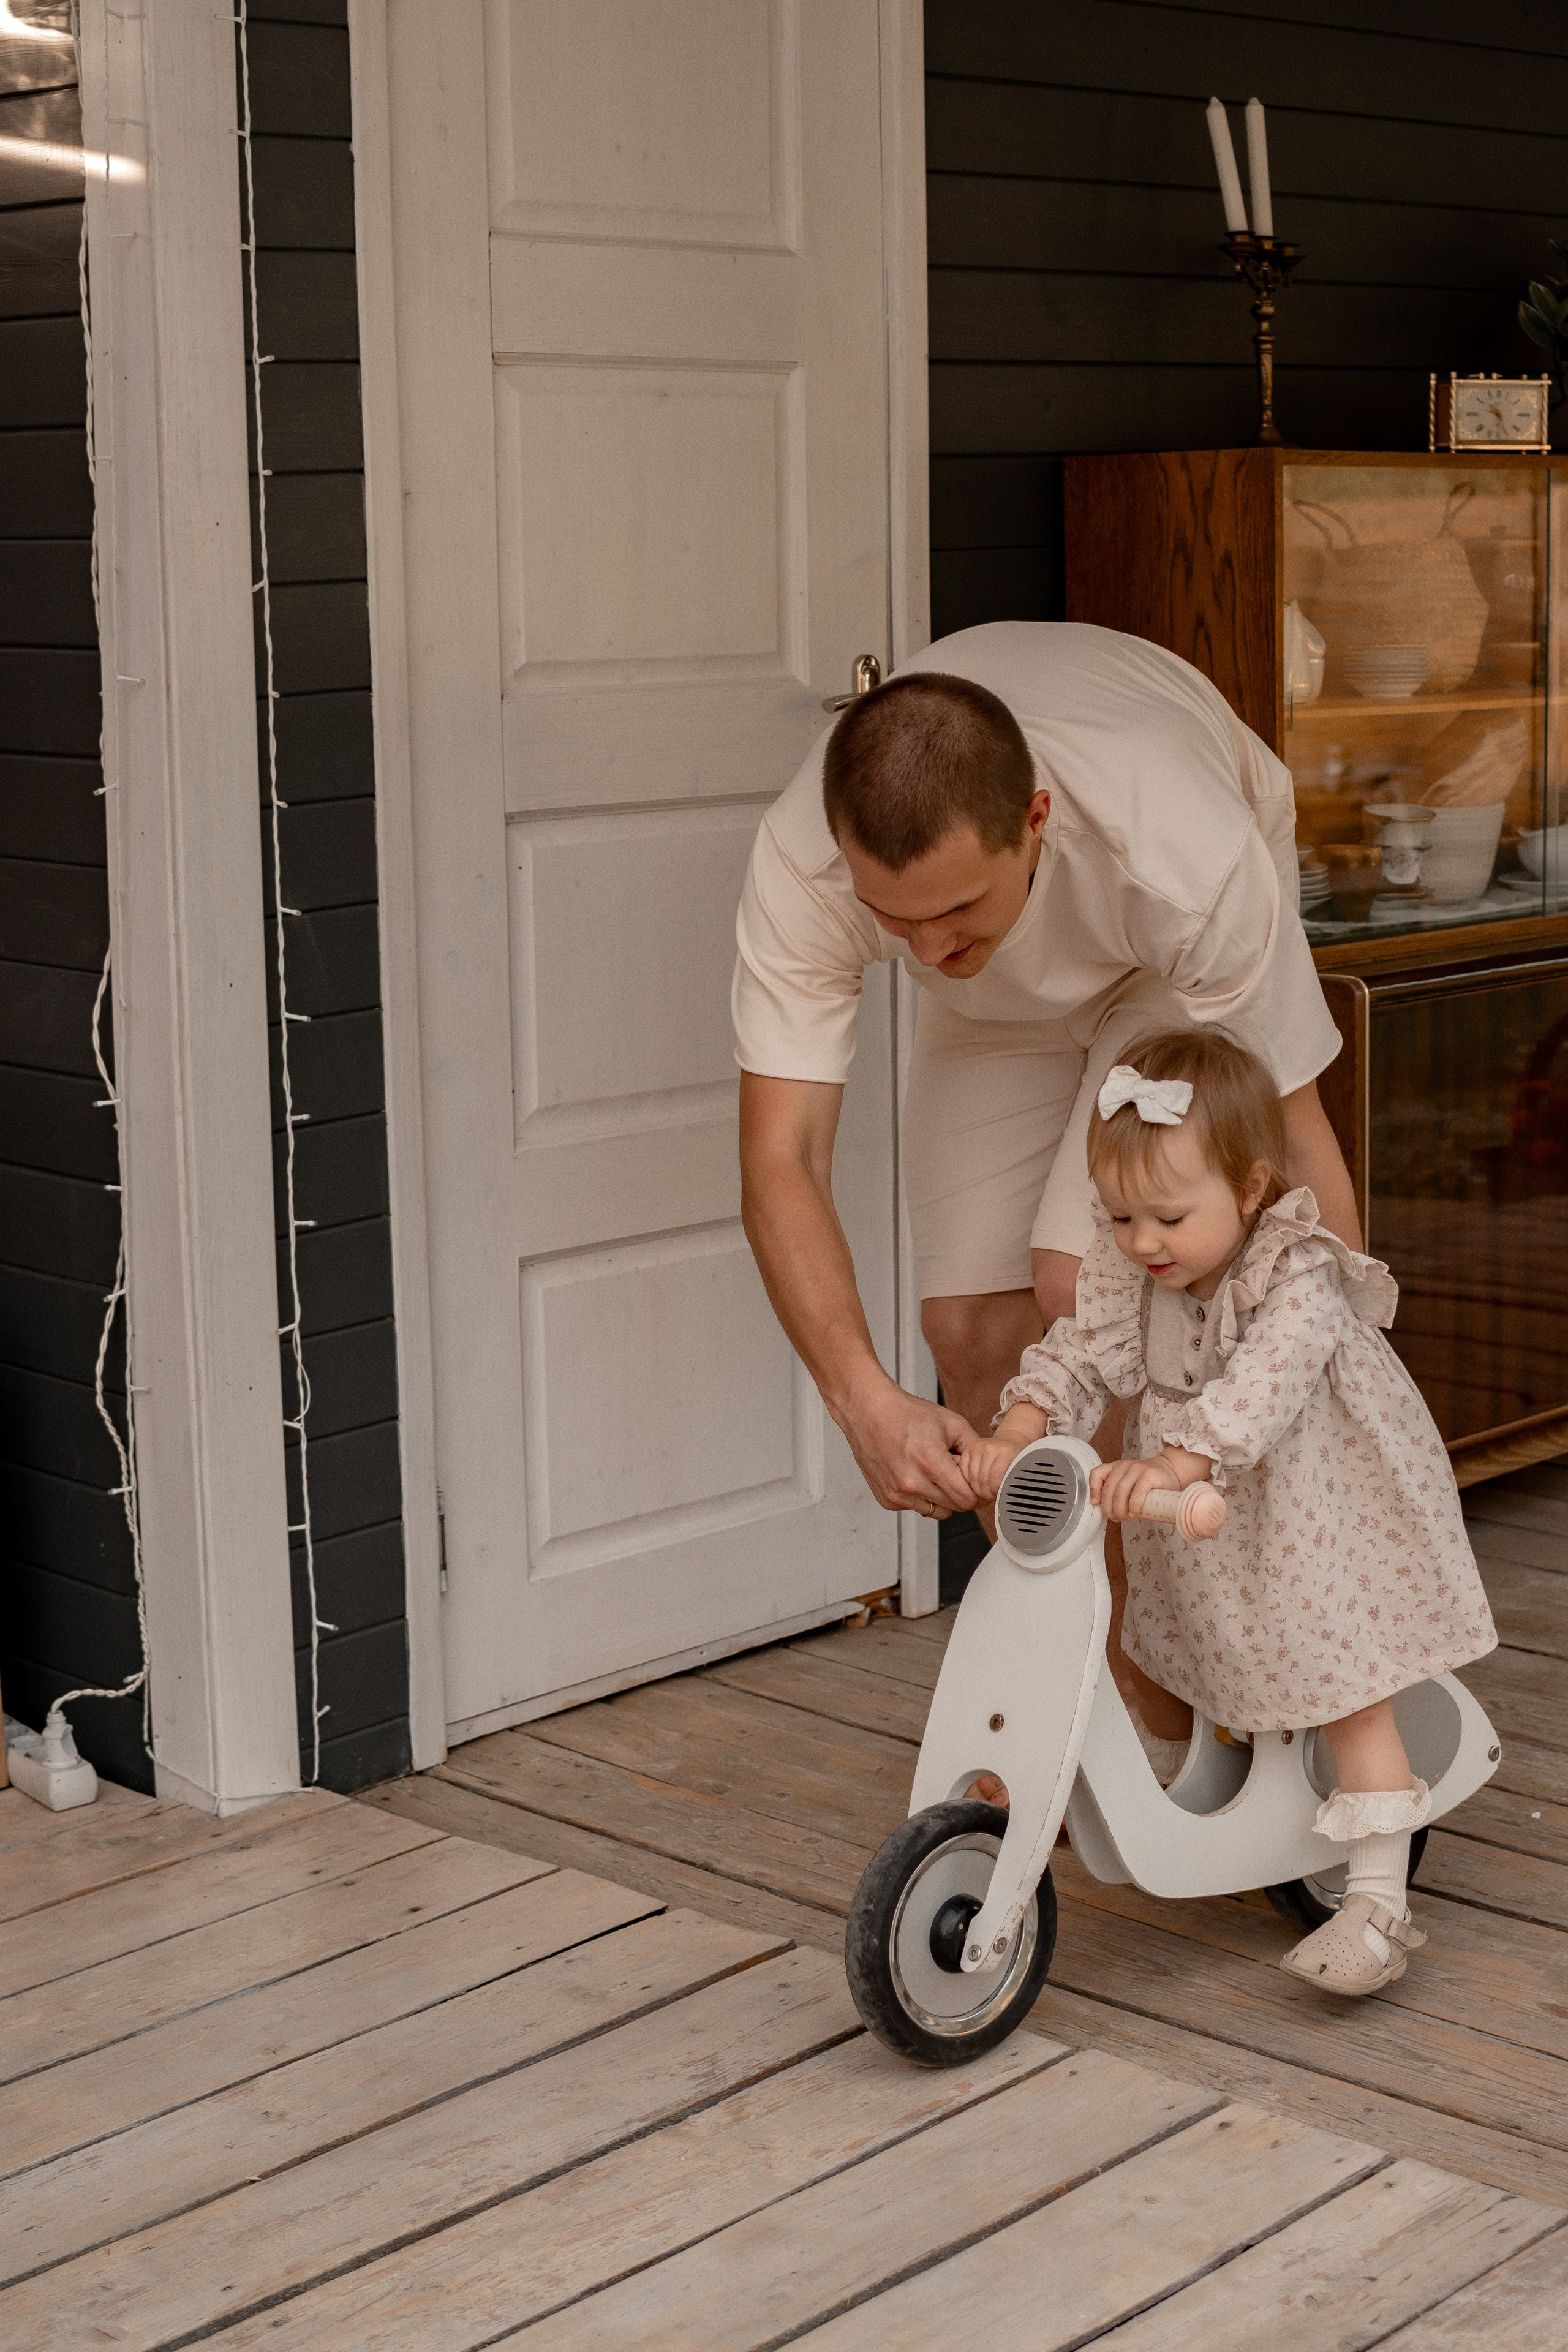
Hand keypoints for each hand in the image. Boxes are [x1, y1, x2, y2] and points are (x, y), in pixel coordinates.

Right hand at [839, 1379, 978, 1518]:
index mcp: (931, 1463)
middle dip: (960, 1492)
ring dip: (942, 1497)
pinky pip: (917, 1507)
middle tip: (954, 1471)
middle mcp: (912, 1484)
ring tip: (933, 1472)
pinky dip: (922, 1496)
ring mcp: (897, 1494)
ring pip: (937, 1512)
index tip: (974, 1480)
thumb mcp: (952, 1423)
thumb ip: (974, 1449)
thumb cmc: (908, 1414)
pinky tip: (915, 1473)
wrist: (869, 1412)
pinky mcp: (887, 1499)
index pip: (967, 1500)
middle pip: (954, 1508)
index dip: (976, 1490)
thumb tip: (988, 1470)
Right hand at [958, 1433, 1027, 1503]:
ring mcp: (977, 1446)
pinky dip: (970, 1480)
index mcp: (1006, 1451)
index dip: (996, 1492)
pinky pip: (964, 1472)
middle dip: (986, 1493)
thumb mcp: (1019, 1472)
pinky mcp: (968, 1448)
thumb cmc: (1015, 1461)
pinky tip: (978, 1481)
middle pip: (982, 1480)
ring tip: (986, 1490)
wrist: (1010, 1443)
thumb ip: (1011, 1484)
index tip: (1000, 1495)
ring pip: (971, 1478)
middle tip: (992, 1495)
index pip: (995, 1480)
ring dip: (977, 1489)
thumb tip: (1004, 1500)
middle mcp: (990, 1446)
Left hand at [1090, 1453, 1180, 1522]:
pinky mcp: (1149, 1475)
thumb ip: (1117, 1492)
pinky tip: (1134, 1513)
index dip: (1093, 1490)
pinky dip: (1133, 1506)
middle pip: (1108, 1490)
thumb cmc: (1148, 1482)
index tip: (1096, 1503)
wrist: (1170, 1470)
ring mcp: (1137, 1469)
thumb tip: (1107, 1511)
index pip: (1096, 1474)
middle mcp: (1124, 1466)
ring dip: (1120, 1511)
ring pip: (1120, 1493)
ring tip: (1126, 1517)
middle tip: (1116, 1518)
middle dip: (1109, 1509)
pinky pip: (1137, 1493)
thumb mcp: (1128, 1483)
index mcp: (1115, 1467)